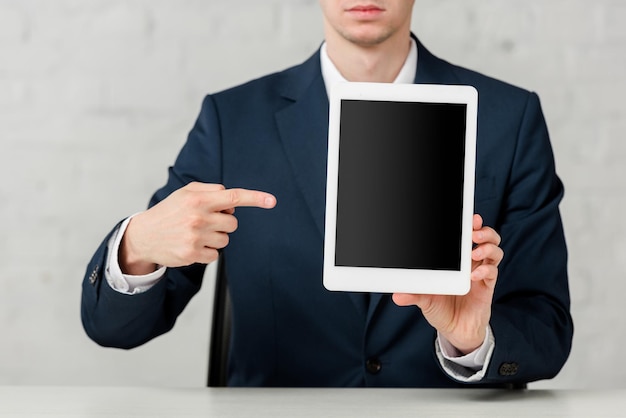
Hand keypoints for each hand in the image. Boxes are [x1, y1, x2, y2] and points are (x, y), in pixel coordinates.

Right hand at [120, 182, 275, 274]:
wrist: (143, 236)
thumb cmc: (169, 212)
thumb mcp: (186, 193)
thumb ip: (211, 191)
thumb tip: (232, 202)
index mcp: (198, 199)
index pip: (234, 197)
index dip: (256, 198)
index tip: (272, 201)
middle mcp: (198, 217)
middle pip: (233, 223)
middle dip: (223, 223)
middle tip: (204, 222)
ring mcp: (195, 237)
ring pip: (225, 240)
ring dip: (215, 238)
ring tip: (195, 234)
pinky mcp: (192, 254)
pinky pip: (216, 255)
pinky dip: (208, 252)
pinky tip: (192, 245)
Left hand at [392, 214, 502, 353]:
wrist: (455, 330)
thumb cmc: (440, 308)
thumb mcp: (424, 299)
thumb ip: (413, 294)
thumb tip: (397, 295)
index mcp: (456, 259)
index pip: (466, 235)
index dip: (470, 224)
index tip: (469, 217)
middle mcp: (470, 262)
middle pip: (486, 237)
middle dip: (483, 230)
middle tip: (474, 231)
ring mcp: (481, 273)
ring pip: (494, 251)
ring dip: (487, 247)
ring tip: (474, 252)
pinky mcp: (487, 286)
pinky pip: (492, 272)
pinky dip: (486, 270)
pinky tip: (474, 275)